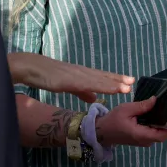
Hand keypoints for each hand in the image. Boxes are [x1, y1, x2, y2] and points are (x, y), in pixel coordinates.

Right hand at [10, 53, 133, 102]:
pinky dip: (101, 86)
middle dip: (119, 79)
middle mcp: (83, 73)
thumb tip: (95, 98)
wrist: (32, 69)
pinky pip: (89, 84)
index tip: (129, 81)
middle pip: (104, 76)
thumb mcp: (69, 86)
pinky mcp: (71, 80)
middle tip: (134, 81)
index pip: (102, 77)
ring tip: (128, 86)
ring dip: (114, 83)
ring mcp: (78, 75)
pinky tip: (108, 88)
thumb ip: (82, 92)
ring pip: (99, 80)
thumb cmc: (48, 76)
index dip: (116, 79)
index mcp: (83, 74)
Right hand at [95, 98, 166, 146]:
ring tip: (164, 110)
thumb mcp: (126, 109)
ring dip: (162, 124)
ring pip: (158, 135)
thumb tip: (156, 99)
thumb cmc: (112, 120)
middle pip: (162, 135)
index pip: (162, 135)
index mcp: (141, 135)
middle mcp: (143, 141)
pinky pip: (152, 134)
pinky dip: (156, 126)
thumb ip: (142, 106)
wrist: (101, 131)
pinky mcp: (140, 139)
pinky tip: (155, 115)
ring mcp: (142, 141)